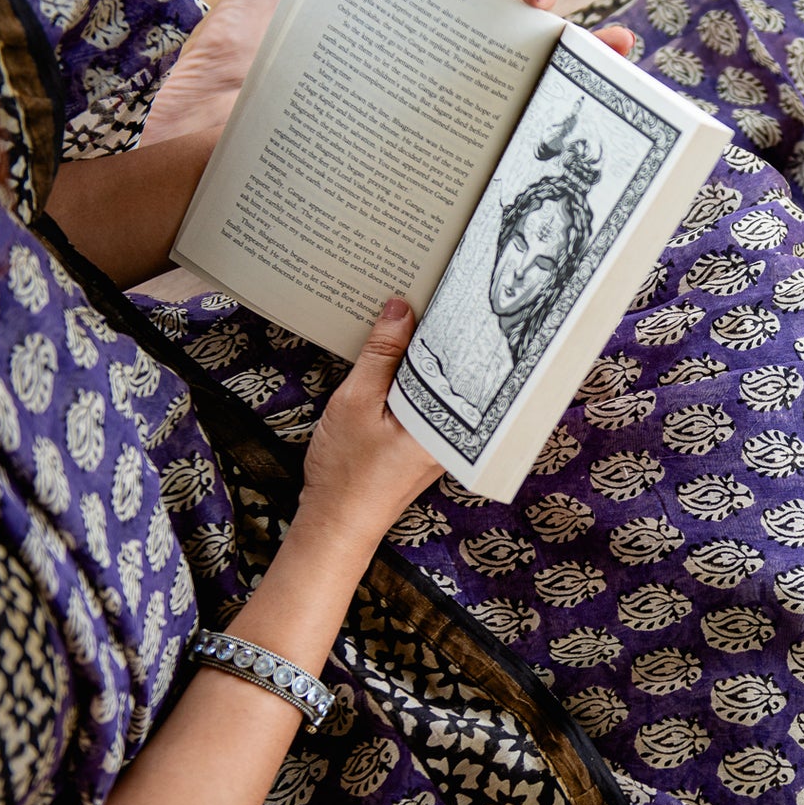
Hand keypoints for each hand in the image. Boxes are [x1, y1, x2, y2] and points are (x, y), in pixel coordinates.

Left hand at [143, 0, 636, 145]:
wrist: (185, 189)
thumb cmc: (207, 119)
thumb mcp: (242, 32)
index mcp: (378, 68)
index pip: (452, 28)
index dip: (494, 2)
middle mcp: (402, 111)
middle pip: (493, 72)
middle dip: (548, 40)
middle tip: (571, 20)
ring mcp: (407, 157)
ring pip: (501, 124)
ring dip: (559, 91)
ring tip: (600, 61)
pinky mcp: (403, 203)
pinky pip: (474, 192)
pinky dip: (527, 169)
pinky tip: (561, 147)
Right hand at [294, 298, 442, 556]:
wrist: (336, 523)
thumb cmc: (346, 472)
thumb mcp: (357, 402)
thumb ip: (381, 355)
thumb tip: (401, 308)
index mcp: (451, 420)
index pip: (467, 357)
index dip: (459, 319)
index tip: (453, 282)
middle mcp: (456, 428)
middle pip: (458, 366)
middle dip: (445, 329)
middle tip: (437, 285)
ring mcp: (442, 434)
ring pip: (441, 380)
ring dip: (428, 349)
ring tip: (417, 308)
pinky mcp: (425, 438)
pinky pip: (427, 395)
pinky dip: (414, 372)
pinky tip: (399, 350)